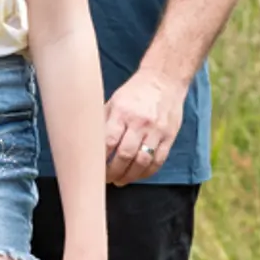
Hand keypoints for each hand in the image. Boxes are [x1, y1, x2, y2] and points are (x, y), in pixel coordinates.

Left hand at [101, 70, 186, 185]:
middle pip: (125, 155)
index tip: (93, 168)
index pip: (109, 141)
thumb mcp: (114, 101)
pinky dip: (147, 172)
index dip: (100, 159)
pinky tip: (138, 175)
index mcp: (122, 112)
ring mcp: (157, 130)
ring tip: (120, 180)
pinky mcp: (169, 136)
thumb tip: (89, 144)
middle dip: (113, 171)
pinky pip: (158, 160)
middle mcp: (140, 122)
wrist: (164, 79)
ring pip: (142, 161)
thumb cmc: (135, 92)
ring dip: (129, 176)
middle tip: (107, 179)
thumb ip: (104, 121)